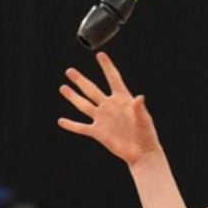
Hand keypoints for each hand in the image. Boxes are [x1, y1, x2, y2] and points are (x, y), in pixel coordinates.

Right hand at [57, 51, 160, 165]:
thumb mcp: (144, 121)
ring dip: (73, 97)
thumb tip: (139, 97)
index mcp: (122, 99)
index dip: (107, 66)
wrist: (141, 153)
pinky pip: (81, 127)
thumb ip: (140, 109)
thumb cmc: (147, 135)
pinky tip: (61, 121)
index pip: (113, 78)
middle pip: (91, 90)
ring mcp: (102, 119)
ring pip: (83, 105)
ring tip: (62, 87)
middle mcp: (109, 106)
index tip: (100, 55)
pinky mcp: (98, 133)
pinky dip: (71, 125)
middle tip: (69, 71)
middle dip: (80, 80)